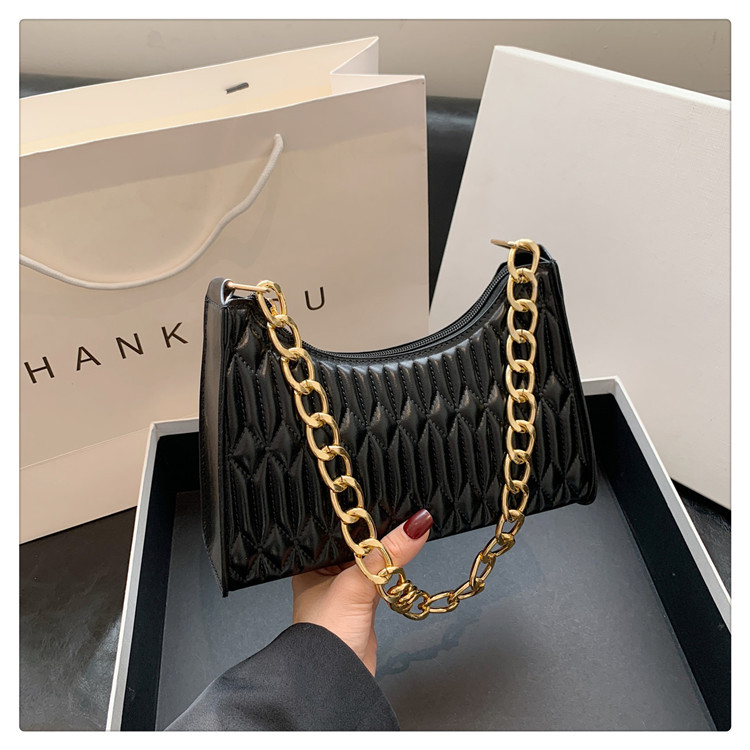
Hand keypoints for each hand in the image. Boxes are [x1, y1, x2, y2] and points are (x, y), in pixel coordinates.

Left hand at [292, 510, 433, 675]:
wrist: (334, 684)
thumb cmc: (324, 637)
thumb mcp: (356, 585)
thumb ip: (388, 554)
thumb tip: (416, 525)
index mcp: (312, 563)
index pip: (341, 531)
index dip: (362, 518)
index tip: (387, 502)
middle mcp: (326, 574)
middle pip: (359, 546)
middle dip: (379, 536)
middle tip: (403, 515)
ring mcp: (345, 592)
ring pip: (372, 563)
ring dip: (388, 557)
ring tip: (406, 536)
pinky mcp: (363, 607)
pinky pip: (382, 581)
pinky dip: (393, 575)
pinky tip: (402, 566)